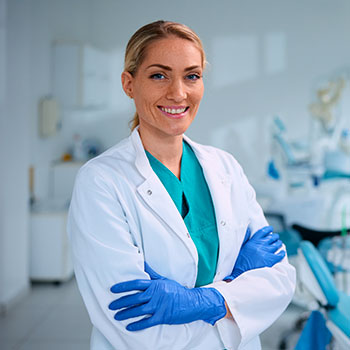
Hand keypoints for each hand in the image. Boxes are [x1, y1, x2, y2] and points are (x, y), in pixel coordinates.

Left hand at [109, 263, 226, 330]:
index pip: (136, 284)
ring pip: (139, 310)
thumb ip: (152, 273)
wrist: (192, 302)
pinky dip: (138, 325)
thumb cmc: (177, 290)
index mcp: (155, 284)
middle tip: (111, 306)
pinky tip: (129, 327)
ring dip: (126, 314)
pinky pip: (148, 321)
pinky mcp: (163, 317)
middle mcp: (156, 294)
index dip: (124, 286)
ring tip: (116, 316)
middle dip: (121, 302)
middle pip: (135, 298)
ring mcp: (159, 306)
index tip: (113, 289)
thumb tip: (142, 263)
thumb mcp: (164, 280)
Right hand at [224, 226, 284, 280]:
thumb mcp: (242, 249)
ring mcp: (266, 252)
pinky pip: (280, 254)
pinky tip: (282, 253)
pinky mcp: (272, 259)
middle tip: (276, 237)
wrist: (243, 274)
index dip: (267, 229)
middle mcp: (260, 245)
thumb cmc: (241, 263)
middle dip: (275, 237)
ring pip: (276, 245)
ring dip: (279, 243)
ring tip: (279, 243)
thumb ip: (246, 239)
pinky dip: (282, 253)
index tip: (270, 229)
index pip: (262, 232)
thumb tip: (248, 230)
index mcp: (252, 242)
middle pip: (271, 238)